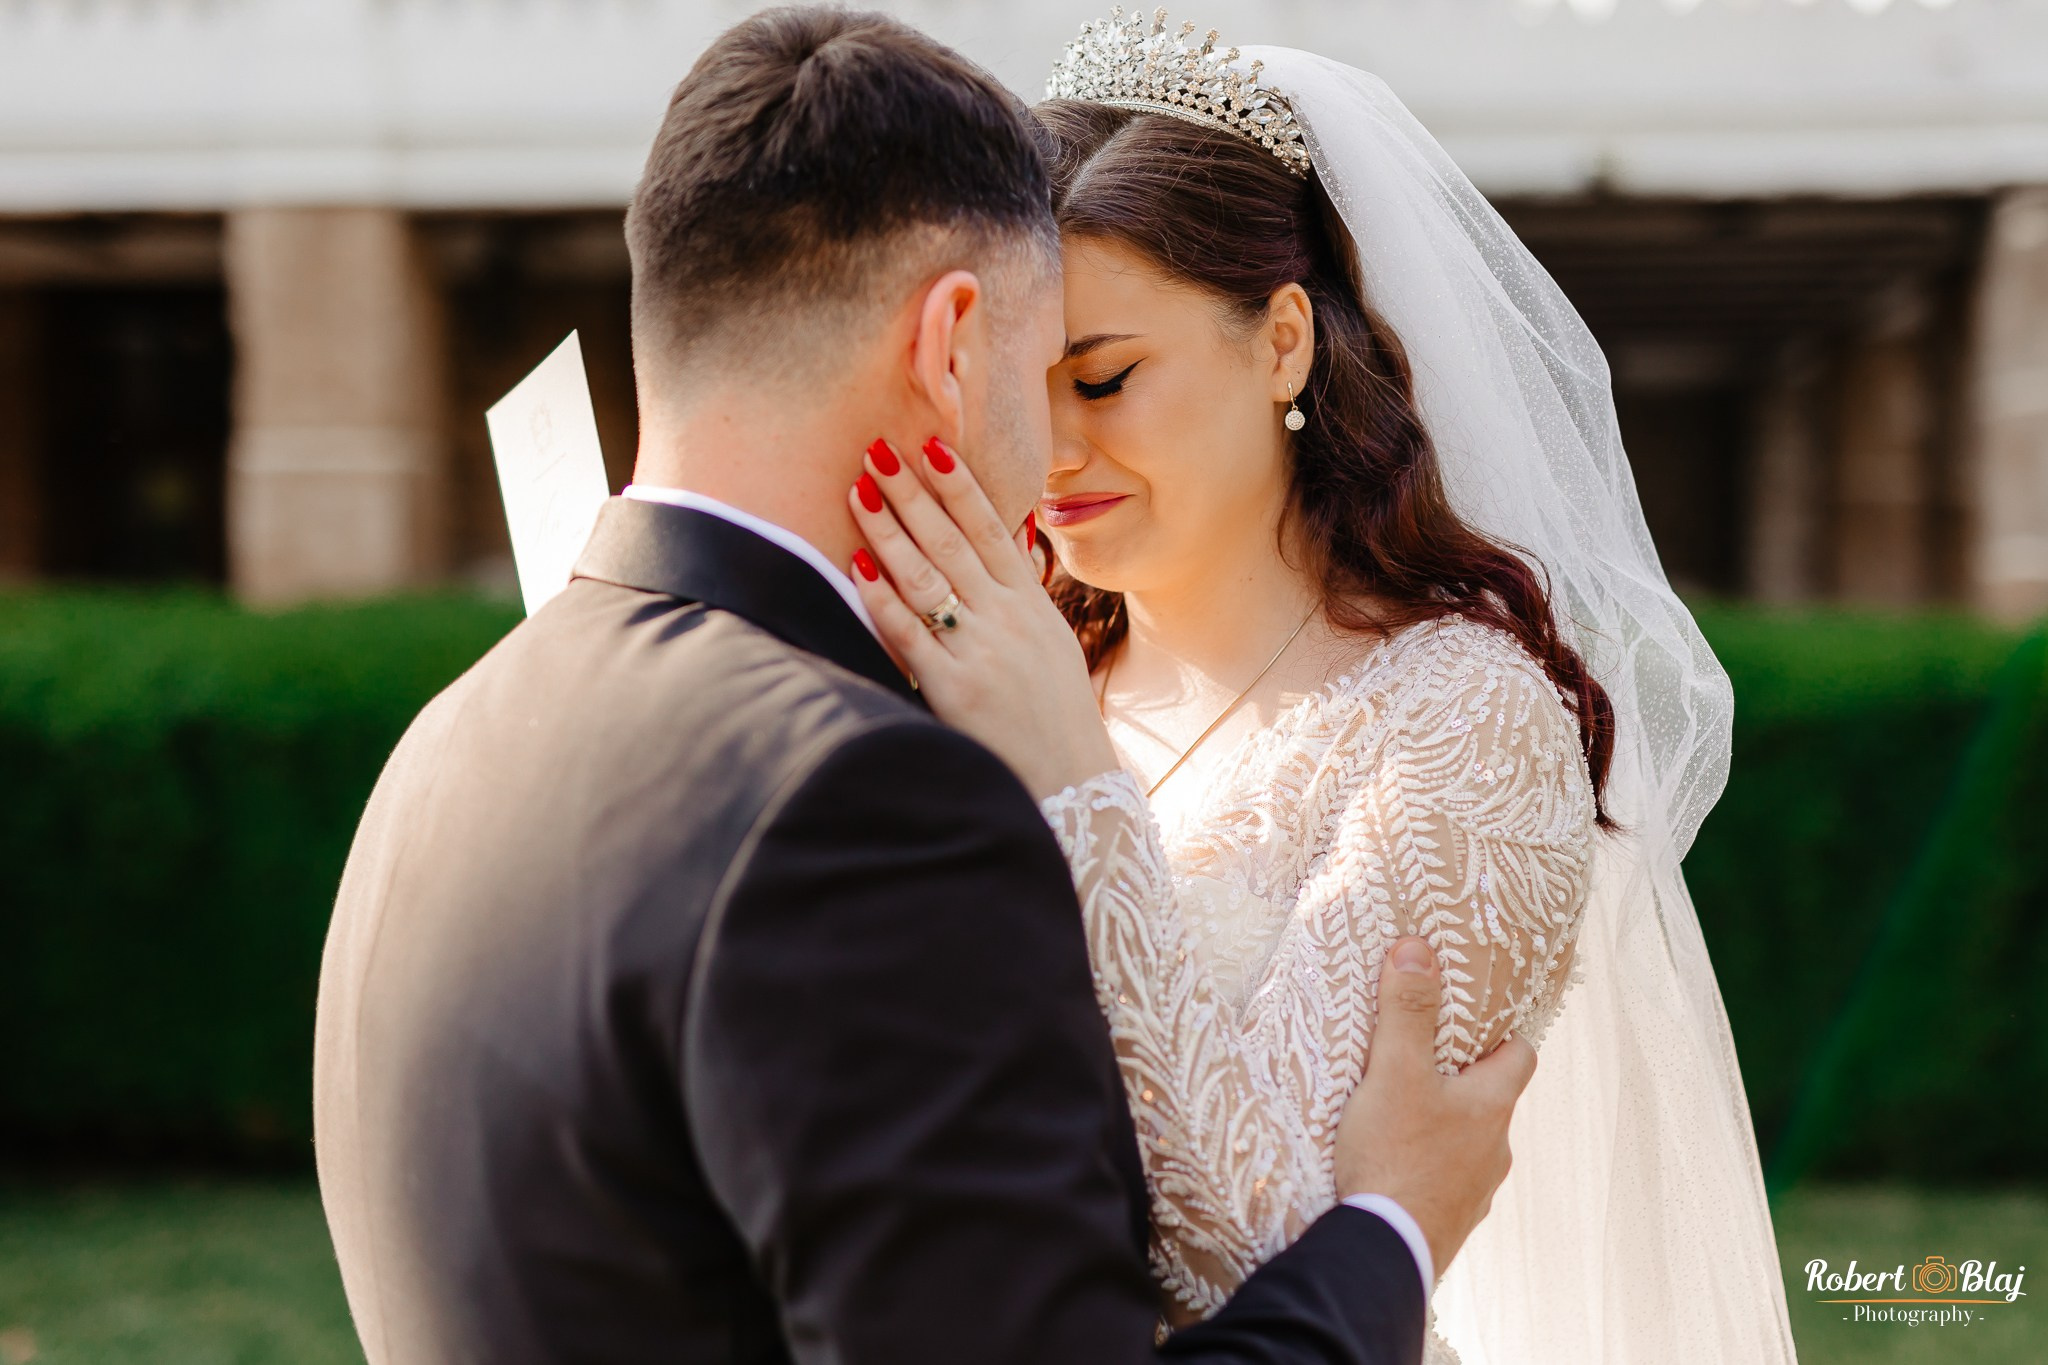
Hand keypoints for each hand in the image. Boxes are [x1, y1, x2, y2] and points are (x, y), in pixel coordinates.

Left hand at [847, 437, 1118, 800]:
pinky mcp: (955, 689)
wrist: (1072, 786)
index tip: (930, 446)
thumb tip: (1009, 533)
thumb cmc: (1055, 716)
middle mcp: (1007, 620)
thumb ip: (1023, 591)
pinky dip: (883, 597)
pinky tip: (858, 566)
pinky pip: (911, 633)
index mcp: (1032, 606)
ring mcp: (981, 652)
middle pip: (951, 541)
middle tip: (877, 449)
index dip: (958, 486)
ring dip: (889, 529)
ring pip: (927, 576)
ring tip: (859, 491)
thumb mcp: (1051, 644)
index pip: (990, 529)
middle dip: (912, 493)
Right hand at [1333, 936, 1535, 1276]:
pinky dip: (1427, 1172)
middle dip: (1461, 1084)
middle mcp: (1495, 1151)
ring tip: (1397, 1120)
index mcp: (1491, 1106)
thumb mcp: (1394, 1071)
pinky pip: (1445, 1186)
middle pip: (1490, 1104)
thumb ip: (1406, 1011)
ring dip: (1443, 1132)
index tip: (1476, 1024)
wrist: (1384, 1250)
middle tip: (1419, 1066)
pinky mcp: (1449, 1223)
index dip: (1503, 1037)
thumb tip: (1418, 950)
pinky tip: (1392, 1170)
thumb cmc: (1395, 1155)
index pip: (1521, 1058)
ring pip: (1468, 1148)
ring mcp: (1475, 1193)